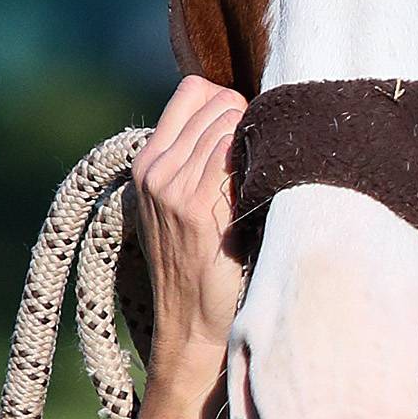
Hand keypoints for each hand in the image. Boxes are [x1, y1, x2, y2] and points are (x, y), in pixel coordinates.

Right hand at [131, 76, 248, 407]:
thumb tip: (243, 117)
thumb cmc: (202, 268)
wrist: (193, 328)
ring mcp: (174, 186)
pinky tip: (269, 192)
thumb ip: (197, 160)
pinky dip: (261, 162)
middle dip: (251, 120)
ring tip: (268, 180)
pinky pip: (238, 152)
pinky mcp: (198, 206)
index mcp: (148, 163)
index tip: (249, 133)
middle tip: (265, 161)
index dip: (231, 102)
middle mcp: (156, 169)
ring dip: (261, 142)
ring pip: (232, 121)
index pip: (194, 90)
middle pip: (220, 101)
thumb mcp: (181, 206)